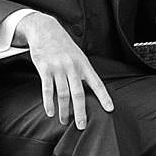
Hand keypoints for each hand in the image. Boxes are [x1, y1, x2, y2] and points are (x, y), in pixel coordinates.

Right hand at [19, 14, 113, 129]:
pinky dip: (49, 103)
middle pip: (78, 93)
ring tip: (64, 121)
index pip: (97, 83)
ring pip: (63, 94)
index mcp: (84, 64)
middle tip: (82, 125)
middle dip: (80, 112)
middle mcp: (72, 67)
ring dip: (64, 111)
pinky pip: (47, 89)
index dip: (104, 97)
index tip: (110, 109)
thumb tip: (91, 90)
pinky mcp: (45, 69)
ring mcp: (58, 68)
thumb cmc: (63, 45)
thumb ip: (83, 72)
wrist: (45, 30)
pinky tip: (50, 112)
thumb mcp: (78, 55)